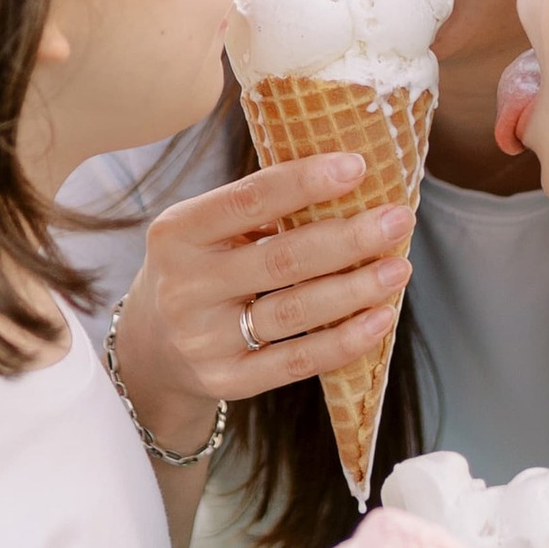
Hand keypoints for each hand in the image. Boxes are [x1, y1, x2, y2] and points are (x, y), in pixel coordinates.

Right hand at [110, 159, 413, 453]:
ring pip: (295, 311)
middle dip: (348, 238)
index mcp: (177, 233)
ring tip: (399, 267)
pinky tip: (380, 318)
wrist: (150, 349)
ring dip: (356, 288)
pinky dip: (344, 340)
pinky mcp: (227, 380)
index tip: (357, 167)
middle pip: (281, 259)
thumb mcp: (203, 232)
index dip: (304, 182)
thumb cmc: (198, 270)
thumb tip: (346, 180)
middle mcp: (185, 287)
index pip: (247, 200)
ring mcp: (204, 340)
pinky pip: (296, 361)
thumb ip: (255, 209)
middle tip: (398, 219)